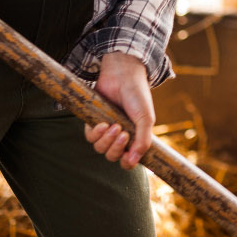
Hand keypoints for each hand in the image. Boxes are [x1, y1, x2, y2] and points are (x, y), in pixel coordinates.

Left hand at [84, 51, 154, 168]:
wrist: (123, 75)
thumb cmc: (138, 96)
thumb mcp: (146, 119)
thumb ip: (142, 141)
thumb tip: (134, 162)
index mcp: (134, 138)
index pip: (127, 161)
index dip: (126, 162)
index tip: (128, 155)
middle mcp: (119, 136)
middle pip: (112, 156)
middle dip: (116, 148)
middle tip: (122, 132)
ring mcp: (106, 129)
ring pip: (99, 148)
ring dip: (106, 140)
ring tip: (114, 125)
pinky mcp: (93, 121)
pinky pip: (90, 137)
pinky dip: (96, 133)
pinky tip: (103, 123)